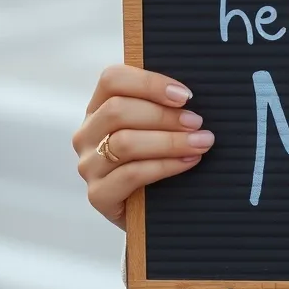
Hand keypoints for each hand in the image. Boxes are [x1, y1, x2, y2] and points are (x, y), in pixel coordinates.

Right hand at [72, 65, 213, 230]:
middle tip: (197, 122)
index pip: (112, 79)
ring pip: (125, 143)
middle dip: (164, 115)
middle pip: (118, 110)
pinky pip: (131, 174)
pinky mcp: (98, 195)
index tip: (185, 95)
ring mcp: (89, 165)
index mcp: (99, 106)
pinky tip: (188, 161)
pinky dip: (165, 165)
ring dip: (170, 141)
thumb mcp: (157, 125)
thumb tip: (189, 93)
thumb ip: (163, 104)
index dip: (150, 83)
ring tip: (201, 142)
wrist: (153, 208)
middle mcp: (88, 133)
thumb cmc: (160, 155)